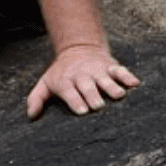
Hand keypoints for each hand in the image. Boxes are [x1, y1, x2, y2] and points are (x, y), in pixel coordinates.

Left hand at [26, 44, 140, 119]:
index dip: (75, 100)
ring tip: (118, 95)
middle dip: (93, 95)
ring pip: (105, 79)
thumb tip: (31, 116)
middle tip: (98, 105)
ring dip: (112, 86)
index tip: (81, 111)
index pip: (69, 91)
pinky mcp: (110, 66)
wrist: (77, 49)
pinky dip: (127, 76)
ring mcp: (97, 71)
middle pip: (88, 86)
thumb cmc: (61, 73)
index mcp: (65, 81)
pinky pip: (120, 70)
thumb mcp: (46, 83)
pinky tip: (134, 83)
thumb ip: (36, 99)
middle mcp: (82, 75)